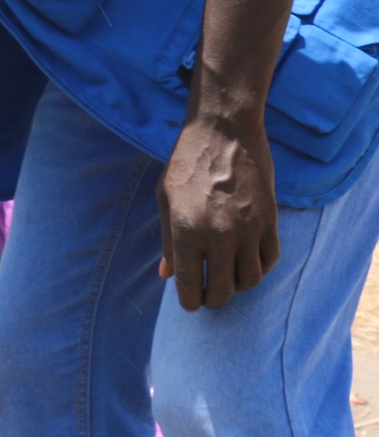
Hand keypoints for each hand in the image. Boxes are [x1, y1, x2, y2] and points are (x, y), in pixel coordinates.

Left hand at [159, 114, 279, 310]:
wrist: (224, 131)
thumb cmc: (186, 163)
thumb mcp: (165, 199)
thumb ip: (168, 240)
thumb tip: (167, 274)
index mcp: (186, 231)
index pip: (190, 284)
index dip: (190, 301)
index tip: (191, 305)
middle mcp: (219, 235)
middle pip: (224, 289)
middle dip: (215, 300)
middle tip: (210, 297)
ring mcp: (248, 229)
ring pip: (251, 280)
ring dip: (239, 286)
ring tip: (228, 279)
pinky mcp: (270, 220)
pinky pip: (271, 259)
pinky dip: (260, 267)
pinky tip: (248, 261)